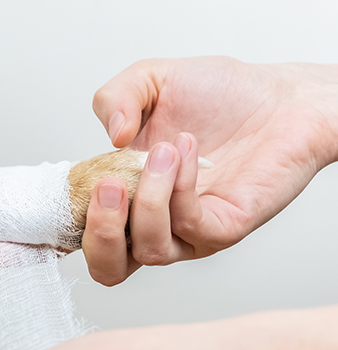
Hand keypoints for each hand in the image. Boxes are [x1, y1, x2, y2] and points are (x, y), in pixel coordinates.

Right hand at [83, 57, 337, 285]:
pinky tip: (186, 151)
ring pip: (149, 250)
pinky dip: (179, 188)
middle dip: (98, 232)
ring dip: (147, 199)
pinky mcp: (222, 229)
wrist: (282, 97)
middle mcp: (153, 221)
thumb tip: (110, 137)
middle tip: (107, 187)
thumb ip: (115, 98)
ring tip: (161, 150)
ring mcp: (188, 232)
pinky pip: (188, 225)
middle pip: (108, 268)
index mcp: (126, 196)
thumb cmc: (221, 96)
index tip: (70, 189)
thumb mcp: (152, 81)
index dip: (67, 224)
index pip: (83, 234)